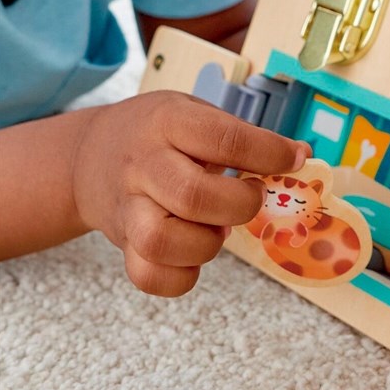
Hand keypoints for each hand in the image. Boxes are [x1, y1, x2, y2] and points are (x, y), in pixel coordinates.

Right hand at [72, 90, 310, 296]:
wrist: (89, 157)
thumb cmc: (156, 134)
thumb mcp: (192, 113)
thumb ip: (241, 136)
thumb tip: (301, 157)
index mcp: (167, 123)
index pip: (224, 139)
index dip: (269, 154)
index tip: (294, 159)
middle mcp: (143, 165)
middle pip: (194, 197)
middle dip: (240, 204)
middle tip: (250, 195)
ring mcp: (128, 208)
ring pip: (162, 241)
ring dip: (207, 242)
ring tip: (216, 226)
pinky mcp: (123, 244)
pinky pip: (149, 276)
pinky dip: (183, 275)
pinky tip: (195, 252)